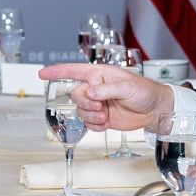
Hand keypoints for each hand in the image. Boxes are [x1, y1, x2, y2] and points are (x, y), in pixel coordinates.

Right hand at [37, 62, 174, 130]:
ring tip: (106, 116)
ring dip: (91, 116)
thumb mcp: (127, 86)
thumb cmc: (143, 91)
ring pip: (81, 111)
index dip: (57, 71)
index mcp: (99, 74)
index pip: (74, 71)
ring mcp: (97, 104)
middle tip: (100, 107)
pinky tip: (107, 123)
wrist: (154, 110)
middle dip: (86, 103)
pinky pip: (88, 123)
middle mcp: (95, 88)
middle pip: (76, 95)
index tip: (42, 73)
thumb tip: (90, 92)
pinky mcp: (101, 118)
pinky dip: (95, 125)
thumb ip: (106, 89)